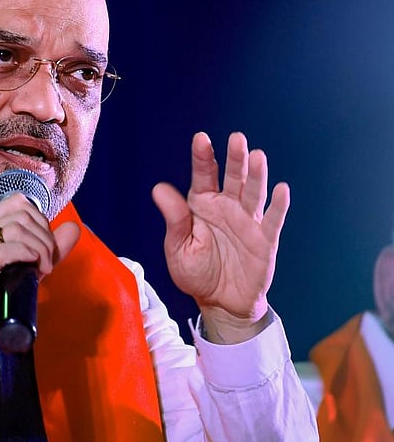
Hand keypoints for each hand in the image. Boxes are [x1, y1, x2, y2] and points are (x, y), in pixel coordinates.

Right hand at [0, 194, 79, 376]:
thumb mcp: (23, 273)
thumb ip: (46, 250)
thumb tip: (73, 228)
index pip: (17, 202)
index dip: (40, 221)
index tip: (45, 249)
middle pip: (21, 212)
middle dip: (45, 236)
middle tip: (47, 263)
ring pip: (17, 228)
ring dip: (41, 248)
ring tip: (43, 270)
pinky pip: (6, 249)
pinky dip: (29, 256)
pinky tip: (35, 272)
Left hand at [152, 132, 289, 343]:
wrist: (220, 302)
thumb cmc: (196, 273)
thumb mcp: (178, 248)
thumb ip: (174, 219)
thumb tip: (159, 188)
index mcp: (202, 206)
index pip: (203, 176)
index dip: (203, 157)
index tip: (201, 139)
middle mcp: (227, 208)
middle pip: (233, 178)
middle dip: (235, 159)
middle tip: (236, 139)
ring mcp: (248, 222)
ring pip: (253, 193)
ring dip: (256, 175)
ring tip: (257, 156)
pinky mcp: (264, 240)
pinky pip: (273, 220)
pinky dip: (278, 205)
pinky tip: (281, 189)